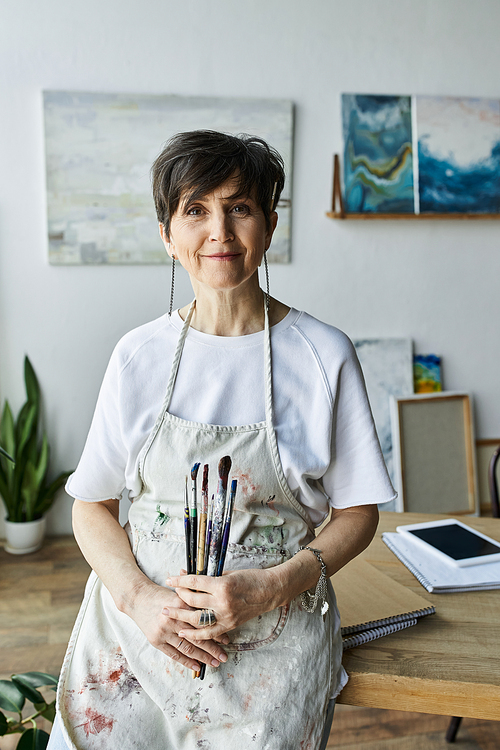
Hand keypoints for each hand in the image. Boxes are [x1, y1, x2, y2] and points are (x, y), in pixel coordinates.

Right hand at [127, 579, 228, 669]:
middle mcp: (172, 618)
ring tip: (215, 663)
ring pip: (187, 648)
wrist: (138, 598)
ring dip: (203, 657)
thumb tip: (215, 617)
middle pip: (197, 636)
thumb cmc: (162, 595)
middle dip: (213, 649)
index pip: (202, 621)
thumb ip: (195, 604)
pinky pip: (174, 654)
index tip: (226, 640)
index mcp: (180, 604)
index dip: (215, 631)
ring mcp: (163, 631)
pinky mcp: (156, 641)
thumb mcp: (179, 594)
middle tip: (224, 656)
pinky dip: (187, 661)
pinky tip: (197, 666)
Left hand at [164, 567, 280, 641]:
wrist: (270, 591)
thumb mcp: (229, 573)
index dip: (180, 580)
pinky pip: (208, 633)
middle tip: (169, 593)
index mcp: (222, 585)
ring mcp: (226, 616)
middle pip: (192, 600)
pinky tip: (183, 631)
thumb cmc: (251, 578)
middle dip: (178, 596)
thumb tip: (189, 574)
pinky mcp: (229, 625)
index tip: (170, 578)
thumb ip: (209, 576)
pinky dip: (194, 634)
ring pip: (196, 618)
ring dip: (180, 616)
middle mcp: (222, 602)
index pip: (195, 582)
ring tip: (167, 613)